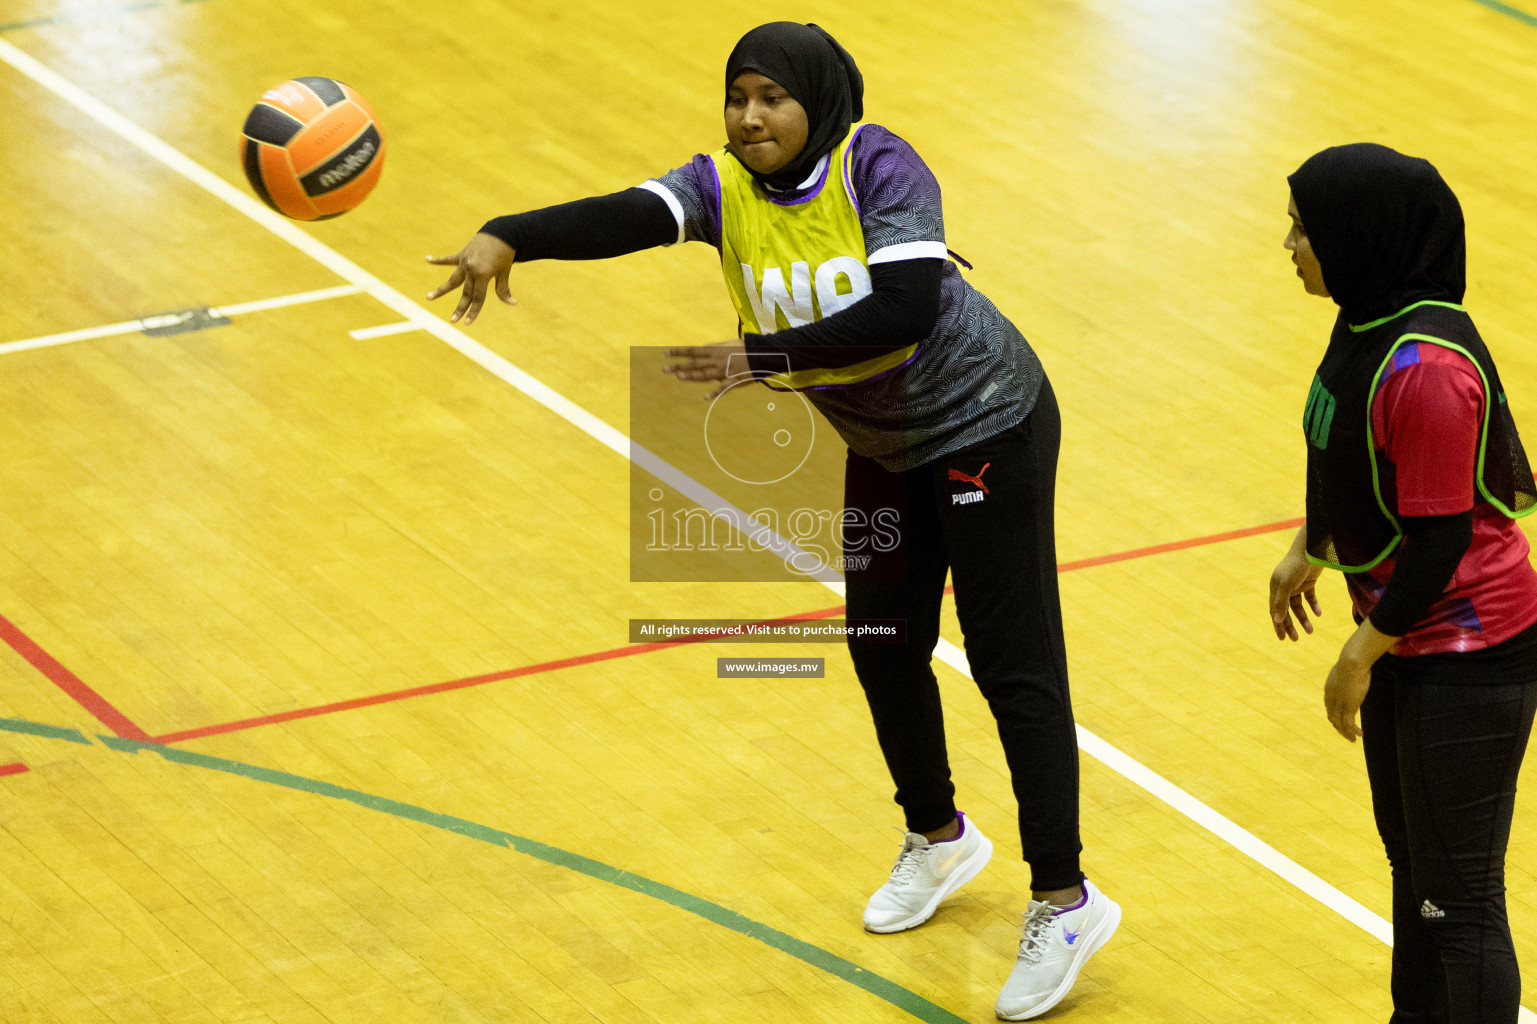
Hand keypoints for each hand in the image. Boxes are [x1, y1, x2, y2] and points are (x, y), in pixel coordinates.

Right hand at [426, 233, 516, 324]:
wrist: (502, 233)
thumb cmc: (505, 254)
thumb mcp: (504, 272)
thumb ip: (503, 289)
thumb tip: (512, 303)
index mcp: (482, 275)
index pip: (477, 298)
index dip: (473, 312)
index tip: (467, 324)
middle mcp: (471, 269)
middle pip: (465, 293)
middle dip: (460, 308)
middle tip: (452, 321)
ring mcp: (465, 262)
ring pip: (452, 280)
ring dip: (441, 290)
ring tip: (428, 298)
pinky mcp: (462, 254)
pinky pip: (449, 259)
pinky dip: (438, 260)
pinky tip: (427, 259)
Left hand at [664, 342, 748, 399]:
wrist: (762, 355)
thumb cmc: (744, 348)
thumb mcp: (727, 343)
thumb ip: (714, 346)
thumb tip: (703, 348)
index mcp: (714, 351)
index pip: (692, 351)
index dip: (678, 352)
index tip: (665, 353)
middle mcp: (716, 361)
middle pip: (694, 364)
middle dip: (679, 366)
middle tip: (664, 369)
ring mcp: (724, 371)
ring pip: (704, 375)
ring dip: (691, 377)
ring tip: (678, 377)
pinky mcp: (732, 381)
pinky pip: (722, 388)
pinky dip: (714, 393)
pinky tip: (705, 398)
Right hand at [1269, 548, 1322, 640]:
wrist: (1312, 549)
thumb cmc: (1296, 565)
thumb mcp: (1287, 585)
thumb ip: (1282, 602)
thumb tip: (1277, 620)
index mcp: (1275, 588)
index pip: (1275, 610)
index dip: (1278, 625)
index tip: (1282, 639)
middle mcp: (1284, 587)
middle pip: (1286, 611)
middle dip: (1291, 626)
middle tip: (1296, 639)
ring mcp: (1296, 585)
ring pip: (1298, 607)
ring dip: (1304, 619)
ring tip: (1311, 631)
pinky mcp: (1308, 582)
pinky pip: (1310, 598)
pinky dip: (1314, 606)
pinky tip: (1319, 614)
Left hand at [1322, 619, 1395, 741]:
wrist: (1352, 661)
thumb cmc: (1353, 659)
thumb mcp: (1350, 665)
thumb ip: (1353, 667)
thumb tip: (1361, 657)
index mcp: (1330, 688)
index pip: (1330, 705)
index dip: (1335, 713)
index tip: (1342, 719)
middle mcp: (1331, 697)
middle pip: (1332, 716)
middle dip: (1339, 726)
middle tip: (1347, 733)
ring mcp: (1338, 703)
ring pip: (1339, 723)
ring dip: (1346, 732)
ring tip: (1353, 739)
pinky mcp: (1347, 708)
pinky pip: (1347, 725)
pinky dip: (1351, 732)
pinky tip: (1358, 736)